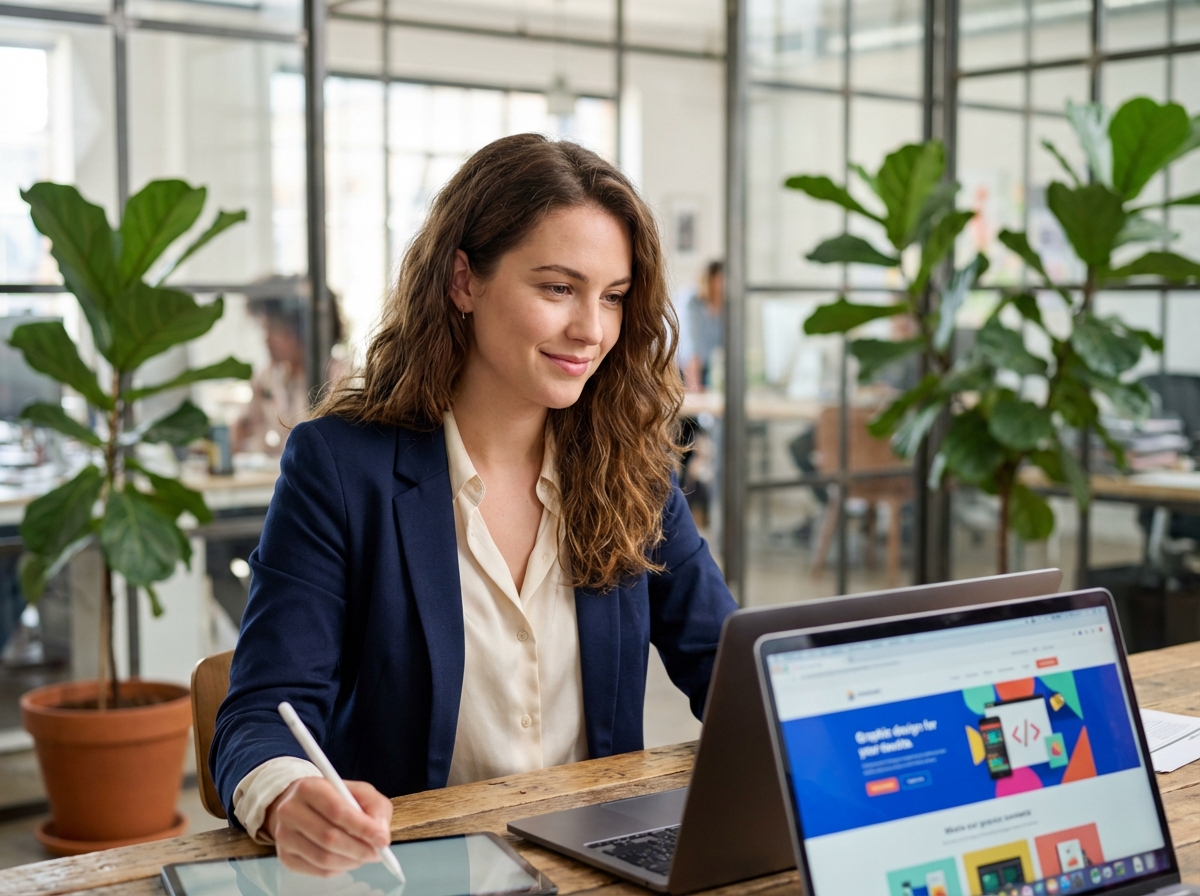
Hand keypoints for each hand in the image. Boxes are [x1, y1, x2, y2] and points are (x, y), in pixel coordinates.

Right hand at [264, 777, 393, 876]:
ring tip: (364, 855)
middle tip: (377, 852)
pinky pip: (318, 871)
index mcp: (308, 788)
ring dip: (351, 861)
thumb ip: (375, 807)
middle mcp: (290, 811)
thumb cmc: (333, 797)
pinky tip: (347, 859)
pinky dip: (340, 869)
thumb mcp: (358, 791)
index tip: (382, 839)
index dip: (362, 827)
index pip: (337, 811)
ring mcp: (284, 836)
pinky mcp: (286, 857)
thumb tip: (381, 835)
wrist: (300, 805)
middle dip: (360, 849)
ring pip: (324, 858)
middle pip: (329, 838)